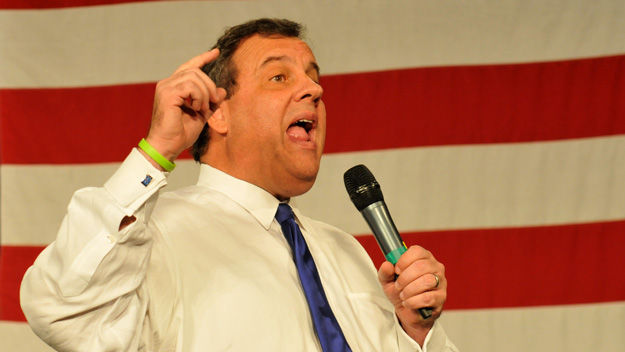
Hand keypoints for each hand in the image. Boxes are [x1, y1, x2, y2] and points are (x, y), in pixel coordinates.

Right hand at [144, 49, 226, 164]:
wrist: (167, 146)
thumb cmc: (180, 134)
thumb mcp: (201, 115)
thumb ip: (210, 102)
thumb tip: (222, 91)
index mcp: (173, 87)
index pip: (189, 67)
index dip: (203, 58)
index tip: (216, 52)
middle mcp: (167, 84)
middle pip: (195, 71)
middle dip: (210, 85)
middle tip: (214, 102)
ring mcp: (166, 87)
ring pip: (194, 77)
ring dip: (205, 93)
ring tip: (203, 108)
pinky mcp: (167, 93)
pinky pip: (190, 86)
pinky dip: (199, 97)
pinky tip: (197, 108)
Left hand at [378, 245, 445, 345]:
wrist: (408, 311)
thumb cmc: (401, 291)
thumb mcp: (388, 281)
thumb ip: (385, 272)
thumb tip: (387, 265)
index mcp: (423, 258)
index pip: (417, 251)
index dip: (404, 261)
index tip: (396, 270)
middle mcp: (435, 267)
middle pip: (421, 265)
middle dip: (405, 278)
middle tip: (398, 286)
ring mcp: (441, 282)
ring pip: (426, 280)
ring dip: (409, 290)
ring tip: (403, 295)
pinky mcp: (441, 297)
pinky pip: (428, 297)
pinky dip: (413, 301)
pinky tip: (408, 303)